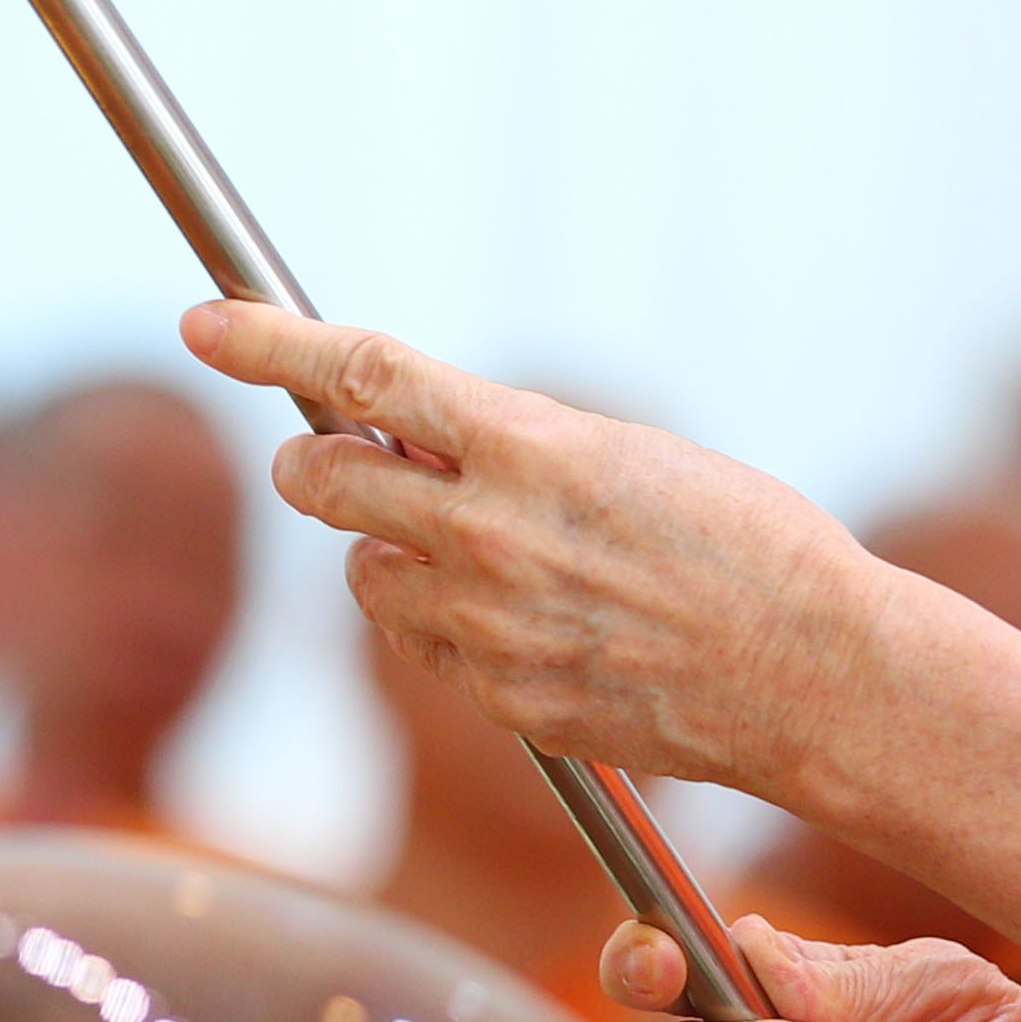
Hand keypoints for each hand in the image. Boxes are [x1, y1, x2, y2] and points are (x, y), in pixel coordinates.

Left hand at [182, 302, 879, 798]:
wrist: (815, 676)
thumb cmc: (745, 544)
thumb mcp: (623, 454)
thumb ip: (511, 442)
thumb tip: (417, 424)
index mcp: (530, 448)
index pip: (361, 373)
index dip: (267, 343)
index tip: (205, 322)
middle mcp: (489, 536)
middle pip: (322, 480)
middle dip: (312, 461)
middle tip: (330, 453)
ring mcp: (487, 628)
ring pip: (364, 573)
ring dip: (389, 549)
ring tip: (487, 552)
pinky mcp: (499, 700)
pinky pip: (421, 644)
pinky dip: (441, 621)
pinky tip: (529, 619)